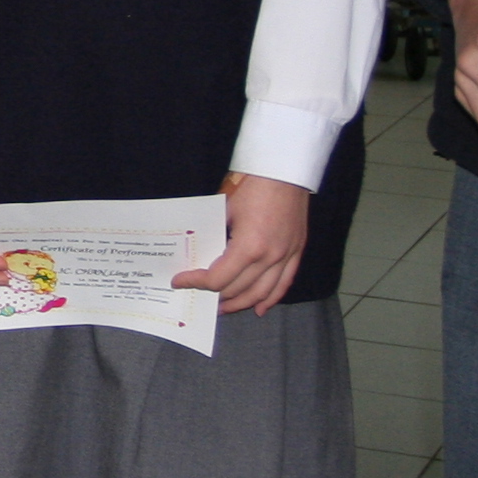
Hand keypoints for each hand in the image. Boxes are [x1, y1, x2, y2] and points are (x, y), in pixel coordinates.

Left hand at [174, 171, 310, 314]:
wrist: (285, 169)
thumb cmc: (252, 184)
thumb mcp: (225, 210)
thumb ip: (216, 235)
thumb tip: (201, 253)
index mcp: (249, 247)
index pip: (218, 279)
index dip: (196, 282)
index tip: (181, 281)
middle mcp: (269, 257)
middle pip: (238, 289)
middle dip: (216, 297)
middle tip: (201, 298)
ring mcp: (286, 256)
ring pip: (262, 293)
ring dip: (241, 304)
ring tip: (224, 308)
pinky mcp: (297, 252)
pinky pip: (284, 284)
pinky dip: (271, 299)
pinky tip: (259, 308)